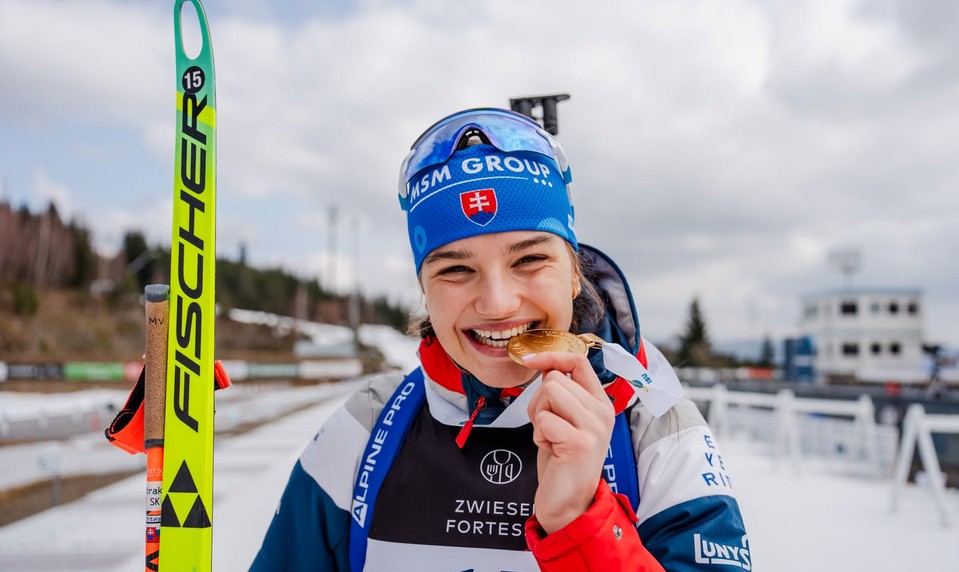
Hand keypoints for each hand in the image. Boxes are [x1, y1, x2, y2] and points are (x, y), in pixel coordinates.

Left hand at [524, 351, 614, 533]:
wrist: (569, 503)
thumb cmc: (562, 461)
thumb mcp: (566, 421)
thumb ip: (562, 395)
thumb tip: (546, 368)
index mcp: (601, 403)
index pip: (579, 361)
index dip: (551, 357)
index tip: (530, 361)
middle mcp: (602, 412)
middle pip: (555, 379)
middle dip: (539, 401)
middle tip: (548, 427)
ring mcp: (593, 427)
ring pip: (549, 393)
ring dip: (538, 416)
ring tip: (549, 437)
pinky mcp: (579, 442)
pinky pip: (543, 419)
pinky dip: (538, 434)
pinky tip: (550, 450)